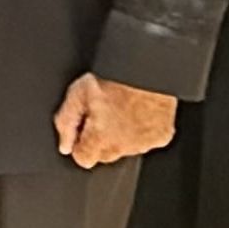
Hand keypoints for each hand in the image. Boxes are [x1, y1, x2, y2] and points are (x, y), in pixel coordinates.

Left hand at [53, 72, 179, 168]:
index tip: (82, 129)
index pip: (84, 158)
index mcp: (103, 138)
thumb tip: (65, 146)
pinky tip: (136, 113)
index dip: (80, 143)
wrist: (147, 69)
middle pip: (105, 155)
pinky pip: (146, 141)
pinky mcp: (163, 136)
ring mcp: (147, 142)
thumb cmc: (114, 77)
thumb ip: (66, 123)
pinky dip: (140, 131)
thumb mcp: (77, 94)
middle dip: (99, 141)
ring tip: (119, 110)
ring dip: (120, 137)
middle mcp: (126, 146)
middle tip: (101, 114)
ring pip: (126, 149)